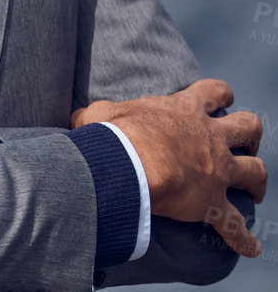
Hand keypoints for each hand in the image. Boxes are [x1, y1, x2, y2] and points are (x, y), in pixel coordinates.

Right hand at [72, 80, 266, 257]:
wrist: (131, 164)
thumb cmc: (115, 135)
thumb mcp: (101, 114)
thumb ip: (99, 113)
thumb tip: (79, 118)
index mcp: (185, 111)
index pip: (215, 91)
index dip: (220, 94)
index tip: (221, 100)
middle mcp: (210, 137)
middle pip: (249, 127)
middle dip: (251, 136)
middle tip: (243, 145)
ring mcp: (218, 170)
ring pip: (257, 173)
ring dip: (257, 182)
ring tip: (254, 191)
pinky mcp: (214, 203)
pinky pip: (235, 225)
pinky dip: (243, 238)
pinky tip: (250, 247)